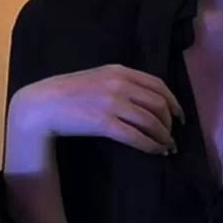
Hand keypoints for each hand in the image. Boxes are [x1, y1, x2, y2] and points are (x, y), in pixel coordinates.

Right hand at [10, 64, 185, 156]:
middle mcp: (119, 84)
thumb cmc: (70, 93)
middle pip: (158, 104)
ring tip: (167, 147)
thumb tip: (146, 101)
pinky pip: (137, 137)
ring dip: (164, 137)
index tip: (179, 116)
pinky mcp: (104, 123)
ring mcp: (112, 103)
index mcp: (120, 71)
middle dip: (170, 123)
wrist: (43, 105)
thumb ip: (122, 83)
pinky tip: (156, 152)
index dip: (173, 102)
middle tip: (172, 136)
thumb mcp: (98, 78)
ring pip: (151, 122)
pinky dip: (151, 146)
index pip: (158, 85)